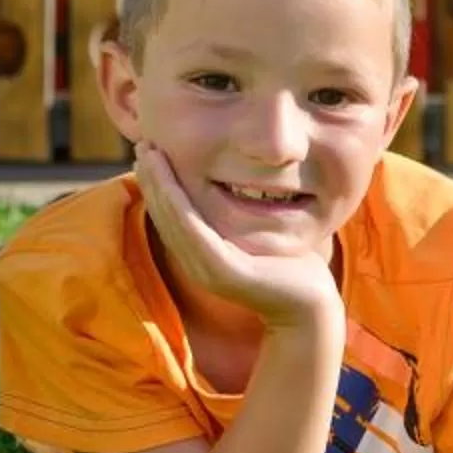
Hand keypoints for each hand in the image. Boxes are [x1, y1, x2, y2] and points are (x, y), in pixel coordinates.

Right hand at [132, 143, 342, 332]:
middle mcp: (198, 263)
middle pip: (165, 215)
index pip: (171, 216)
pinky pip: (192, 231)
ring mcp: (208, 269)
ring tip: (148, 154)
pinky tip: (167, 181)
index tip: (150, 153)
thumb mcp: (259, 235)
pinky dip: (176, 205)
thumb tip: (244, 182)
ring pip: (173, 220)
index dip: (157, 185)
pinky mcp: (223, 272)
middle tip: (141, 144)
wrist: (311, 308)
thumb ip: (245, 213)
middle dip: (151, 179)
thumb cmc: (292, 268)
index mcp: (203, 256)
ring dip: (157, 186)